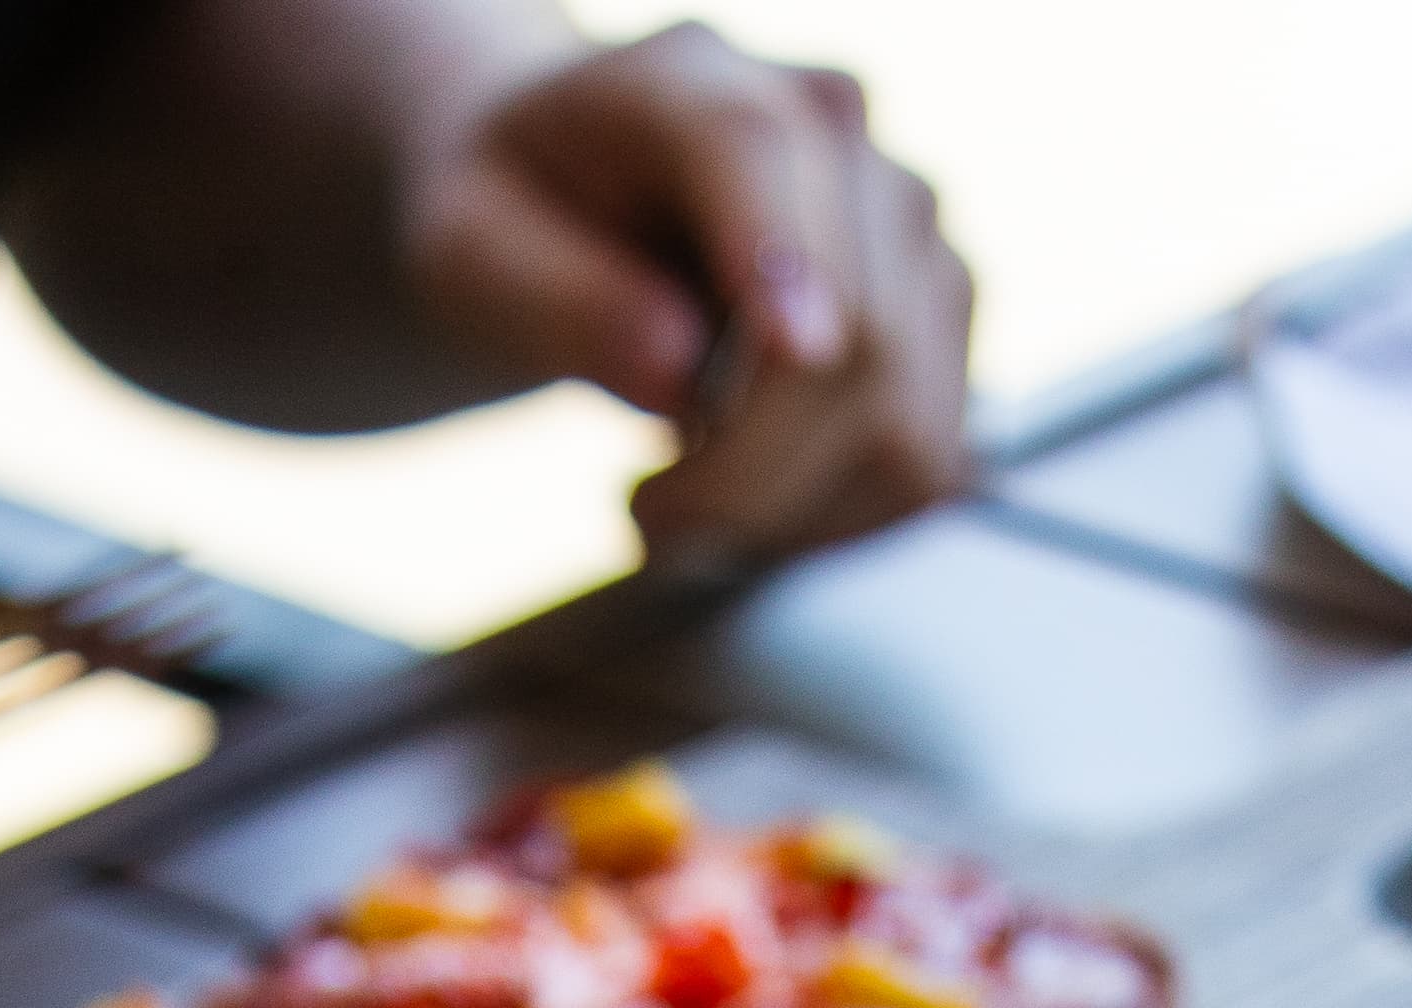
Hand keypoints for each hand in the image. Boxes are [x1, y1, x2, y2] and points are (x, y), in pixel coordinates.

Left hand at [404, 23, 972, 561]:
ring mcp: (908, 220)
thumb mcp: (471, 252)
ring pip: (904, 423)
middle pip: (855, 342)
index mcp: (705, 84)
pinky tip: (759, 498)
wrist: (574, 195)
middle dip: (746, 476)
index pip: (763, 165)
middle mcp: (838, 130)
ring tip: (695, 502)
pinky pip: (925, 463)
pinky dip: (838, 518)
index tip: (743, 394)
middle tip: (645, 517)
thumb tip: (677, 369)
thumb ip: (560, 297)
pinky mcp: (940, 308)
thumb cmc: (516, 220)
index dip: (774, 281)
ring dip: (792, 512)